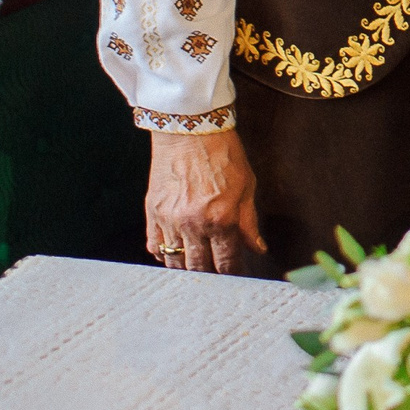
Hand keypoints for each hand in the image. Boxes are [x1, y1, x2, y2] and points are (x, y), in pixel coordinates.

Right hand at [147, 128, 265, 273]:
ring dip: (187, 269)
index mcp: (221, 219)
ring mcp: (169, 221)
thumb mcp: (247, 186)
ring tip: (198, 269)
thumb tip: (257, 248)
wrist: (191, 131)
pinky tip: (177, 254)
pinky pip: (155, 247)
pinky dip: (165, 255)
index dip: (234, 274)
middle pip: (199, 268)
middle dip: (211, 277)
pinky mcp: (152, 214)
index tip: (238, 277)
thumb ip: (249, 222)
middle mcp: (193, 225)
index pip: (227, 262)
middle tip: (219, 277)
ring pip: (176, 262)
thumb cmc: (224, 155)